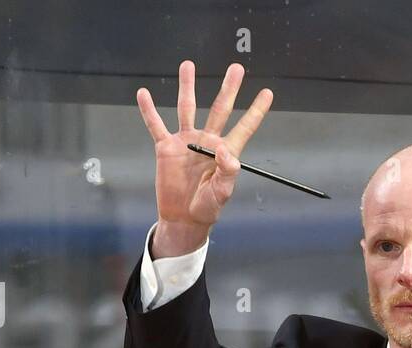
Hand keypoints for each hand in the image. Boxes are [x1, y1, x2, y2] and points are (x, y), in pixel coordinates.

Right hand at [136, 60, 273, 255]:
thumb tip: (225, 149)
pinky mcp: (166, 148)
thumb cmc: (207, 207)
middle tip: (236, 68)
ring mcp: (186, 141)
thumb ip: (227, 172)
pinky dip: (149, 111)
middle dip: (228, 89)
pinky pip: (156, 125)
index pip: (244, 127)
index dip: (256, 111)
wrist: (183, 217)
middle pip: (219, 109)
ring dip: (188, 87)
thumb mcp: (222, 193)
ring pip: (187, 108)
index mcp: (226, 151)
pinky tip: (144, 94)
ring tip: (188, 65)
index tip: (267, 93)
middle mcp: (207, 140)